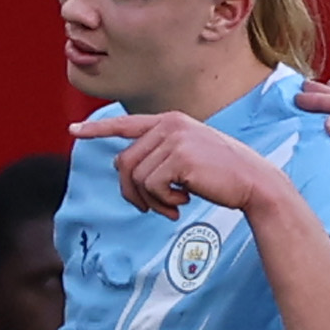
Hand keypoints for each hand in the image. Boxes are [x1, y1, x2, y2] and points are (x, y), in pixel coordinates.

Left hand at [69, 112, 285, 219]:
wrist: (254, 182)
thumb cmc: (224, 176)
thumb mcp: (190, 158)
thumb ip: (161, 157)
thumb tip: (127, 171)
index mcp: (171, 121)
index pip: (127, 123)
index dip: (98, 129)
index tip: (74, 130)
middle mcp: (169, 124)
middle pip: (124, 161)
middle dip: (131, 191)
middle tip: (151, 208)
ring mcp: (174, 139)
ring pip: (135, 177)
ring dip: (151, 201)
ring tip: (173, 206)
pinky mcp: (179, 157)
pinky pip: (150, 186)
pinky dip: (162, 202)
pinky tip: (183, 202)